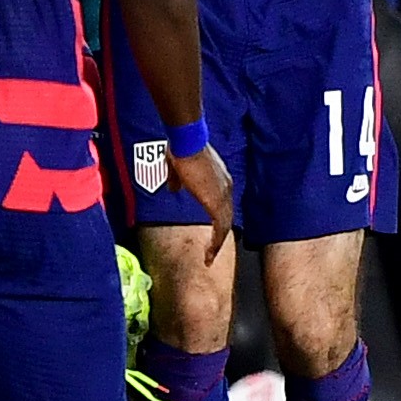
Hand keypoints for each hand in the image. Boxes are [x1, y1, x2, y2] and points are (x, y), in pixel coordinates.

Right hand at [172, 145, 234, 265]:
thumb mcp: (178, 167)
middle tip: (212, 251)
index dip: (218, 219)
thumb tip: (173, 189)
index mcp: (220, 179)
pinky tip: (208, 255)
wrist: (188, 142)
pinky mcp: (216, 204)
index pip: (223, 204)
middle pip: (226, 217)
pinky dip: (215, 244)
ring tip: (208, 258)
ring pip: (224, 227)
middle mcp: (226, 188)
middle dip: (219, 236)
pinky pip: (219, 230)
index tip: (212, 231)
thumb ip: (177, 180)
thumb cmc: (182, 148)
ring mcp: (223, 196)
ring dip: (216, 245)